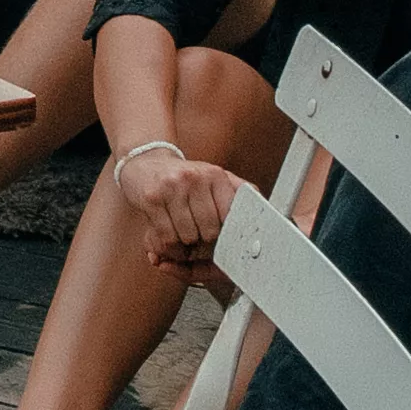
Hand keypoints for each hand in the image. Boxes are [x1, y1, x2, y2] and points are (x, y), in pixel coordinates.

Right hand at [123, 142, 237, 275]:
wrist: (145, 162)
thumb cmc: (184, 176)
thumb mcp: (214, 177)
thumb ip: (240, 191)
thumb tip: (265, 206)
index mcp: (216, 175)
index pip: (231, 216)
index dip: (227, 234)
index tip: (223, 240)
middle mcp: (195, 178)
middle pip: (210, 230)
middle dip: (205, 242)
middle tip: (200, 240)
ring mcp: (172, 187)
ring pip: (187, 236)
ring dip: (185, 247)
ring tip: (185, 240)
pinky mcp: (152, 199)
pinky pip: (166, 236)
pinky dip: (169, 247)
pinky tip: (171, 241)